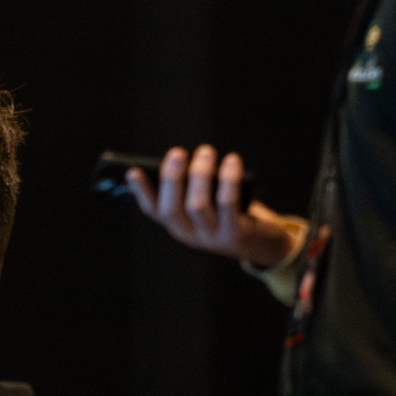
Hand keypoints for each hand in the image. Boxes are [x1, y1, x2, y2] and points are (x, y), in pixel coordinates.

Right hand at [127, 144, 302, 268]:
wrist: (262, 244)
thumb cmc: (231, 215)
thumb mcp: (209, 203)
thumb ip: (194, 187)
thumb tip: (187, 160)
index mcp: (178, 225)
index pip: (153, 210)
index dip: (141, 191)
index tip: (133, 171)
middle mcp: (189, 234)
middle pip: (172, 209)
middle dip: (171, 179)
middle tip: (177, 152)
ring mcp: (211, 237)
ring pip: (197, 205)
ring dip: (200, 175)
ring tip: (206, 152)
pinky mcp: (235, 233)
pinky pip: (228, 204)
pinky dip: (228, 180)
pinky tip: (232, 161)